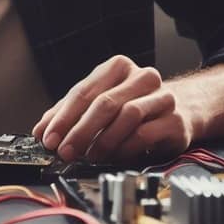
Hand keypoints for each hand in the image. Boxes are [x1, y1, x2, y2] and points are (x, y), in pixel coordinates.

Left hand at [32, 55, 193, 163]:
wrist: (182, 109)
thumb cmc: (133, 105)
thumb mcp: (99, 103)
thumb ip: (69, 114)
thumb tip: (41, 132)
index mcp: (118, 67)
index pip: (84, 91)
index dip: (63, 117)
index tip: (49, 138)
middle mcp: (142, 77)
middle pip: (105, 103)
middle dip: (80, 130)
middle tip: (65, 151)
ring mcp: (162, 97)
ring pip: (127, 116)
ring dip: (103, 140)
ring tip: (89, 155)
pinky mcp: (175, 120)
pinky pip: (145, 134)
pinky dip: (124, 147)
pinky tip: (113, 156)